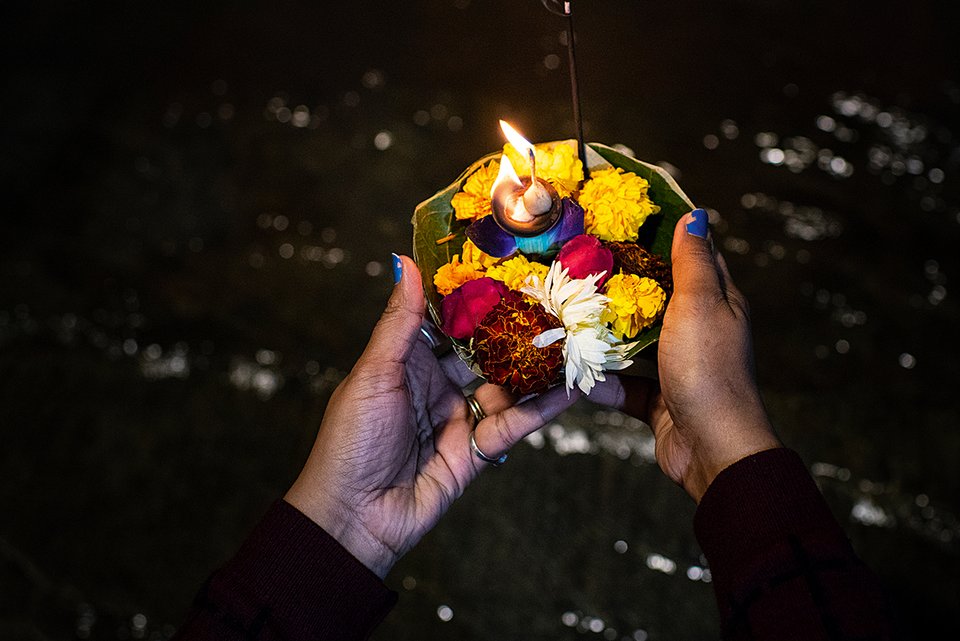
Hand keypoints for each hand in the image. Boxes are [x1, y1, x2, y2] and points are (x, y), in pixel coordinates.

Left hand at [285, 256, 579, 576]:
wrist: (353, 517)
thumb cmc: (350, 441)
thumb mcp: (374, 374)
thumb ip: (401, 322)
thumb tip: (406, 261)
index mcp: (406, 360)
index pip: (446, 320)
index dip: (474, 296)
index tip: (507, 264)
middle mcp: (435, 384)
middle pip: (483, 350)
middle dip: (514, 329)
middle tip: (555, 299)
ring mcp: (458, 417)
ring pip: (505, 385)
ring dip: (535, 366)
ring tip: (573, 338)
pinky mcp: (477, 450)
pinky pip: (515, 423)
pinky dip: (542, 407)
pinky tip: (570, 387)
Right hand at [592, 210, 779, 501]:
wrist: (710, 448)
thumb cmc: (708, 369)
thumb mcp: (699, 304)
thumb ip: (692, 262)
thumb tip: (697, 214)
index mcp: (717, 303)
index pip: (694, 258)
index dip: (666, 236)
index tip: (626, 219)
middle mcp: (698, 332)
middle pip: (657, 300)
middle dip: (623, 285)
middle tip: (581, 264)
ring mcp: (677, 367)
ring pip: (635, 342)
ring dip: (606, 334)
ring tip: (566, 314)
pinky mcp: (658, 400)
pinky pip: (624, 385)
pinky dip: (603, 383)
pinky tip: (573, 374)